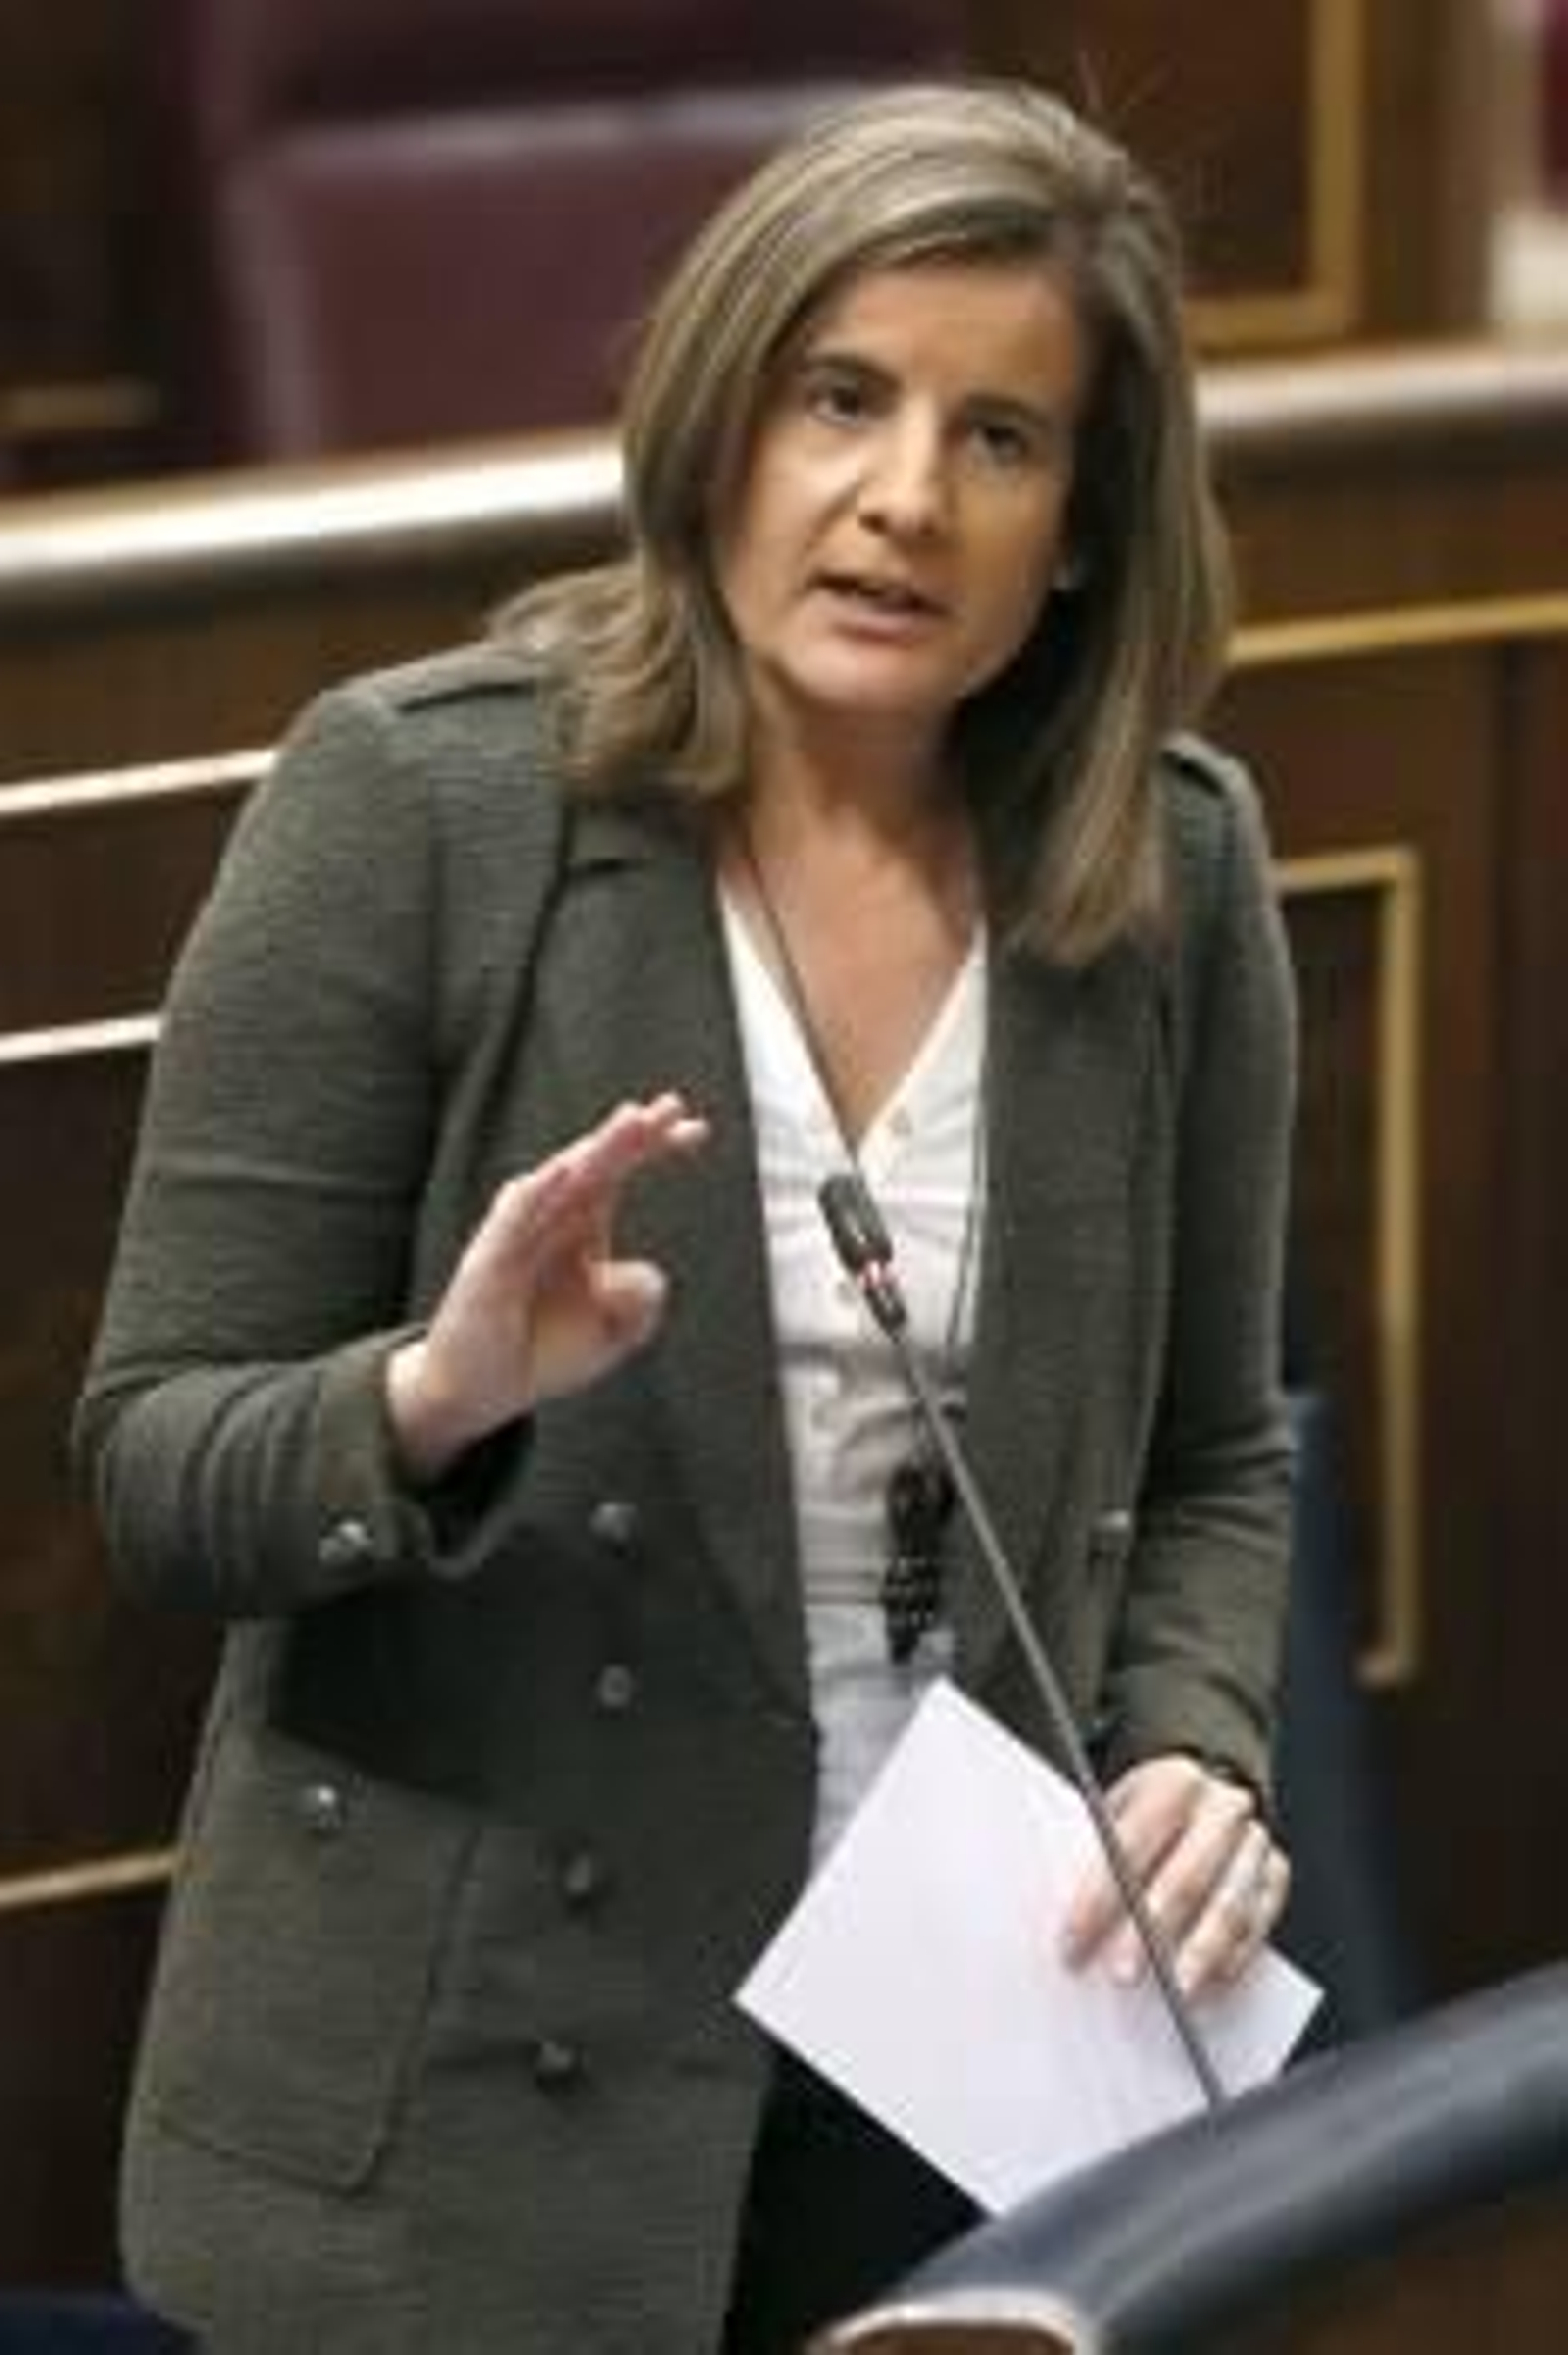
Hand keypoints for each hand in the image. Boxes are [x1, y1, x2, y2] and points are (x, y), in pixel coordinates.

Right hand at [386, 1091, 708, 1480]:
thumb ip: (641, 1302)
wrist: (480, 1391)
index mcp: (580, 1222)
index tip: (699, 1128)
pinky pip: (512, 1222)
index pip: (620, 1169)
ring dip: (594, 1150)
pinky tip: (564, 1172)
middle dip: (632, 1133)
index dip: (656, 1145)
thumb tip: (650, 1272)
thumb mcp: (613, 1332)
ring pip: (559, 1180)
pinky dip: (536, 1194)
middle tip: (671, 1105)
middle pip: (595, 1162)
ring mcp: (516, 1236)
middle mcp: (548, 1217)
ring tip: (630, 1121)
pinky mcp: (487, 1264)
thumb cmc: (544, 1351)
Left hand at [1060, 1754, 1289, 2001]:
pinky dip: (1235, 1956)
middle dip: (1152, 1931)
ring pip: (1229, 1905)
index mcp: (1175, 1781)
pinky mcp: (1275, 1873)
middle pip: (1186, 1876)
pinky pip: (1259, 1921)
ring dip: (1200, 1953)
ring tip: (1175, 1990)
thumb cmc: (1151, 1809)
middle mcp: (1222, 1807)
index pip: (1133, 1842)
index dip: (1100, 1896)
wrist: (1206, 1791)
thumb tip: (1074, 1918)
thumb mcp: (1118, 1809)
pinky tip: (1211, 1981)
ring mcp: (1254, 1840)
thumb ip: (1101, 1851)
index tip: (1074, 1940)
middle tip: (1124, 1972)